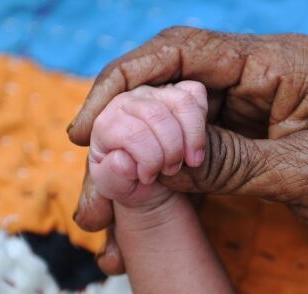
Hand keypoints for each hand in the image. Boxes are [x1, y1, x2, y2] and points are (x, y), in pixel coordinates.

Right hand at [70, 27, 307, 291]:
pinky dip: (168, 197)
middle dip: (124, 148)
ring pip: (177, 139)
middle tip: (93, 206)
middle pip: (171, 99)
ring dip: (139, 179)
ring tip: (107, 230)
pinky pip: (199, 169)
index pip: (183, 55)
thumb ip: (229, 160)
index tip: (88, 133)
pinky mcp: (260, 159)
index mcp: (281, 66)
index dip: (126, 87)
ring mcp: (260, 123)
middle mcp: (265, 85)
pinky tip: (145, 232)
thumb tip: (149, 155)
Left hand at [88, 81, 206, 208]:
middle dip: (171, 150)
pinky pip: (195, 93)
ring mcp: (153, 93)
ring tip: (189, 161)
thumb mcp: (116, 188)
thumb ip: (112, 176)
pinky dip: (201, 120)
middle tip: (170, 170)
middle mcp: (127, 101)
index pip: (133, 132)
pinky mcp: (176, 92)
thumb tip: (123, 159)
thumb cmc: (129, 181)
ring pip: (181, 101)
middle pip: (157, 115)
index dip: (148, 159)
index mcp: (106, 123)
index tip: (148, 177)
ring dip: (191, 137)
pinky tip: (196, 144)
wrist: (148, 182)